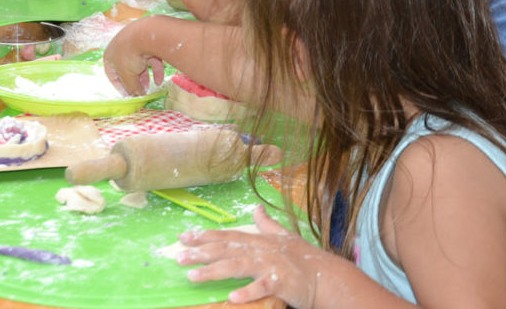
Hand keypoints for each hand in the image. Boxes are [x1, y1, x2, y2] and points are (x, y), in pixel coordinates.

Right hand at [103, 19, 165, 95]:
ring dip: (145, 77)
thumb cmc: (129, 56)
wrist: (145, 34)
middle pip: (128, 70)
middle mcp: (121, 49)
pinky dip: (155, 70)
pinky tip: (160, 81)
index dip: (121, 88)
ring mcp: (135, 44)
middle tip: (142, 92)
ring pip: (140, 64)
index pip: (113, 76)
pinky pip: (151, 59)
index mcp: (110, 56)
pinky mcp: (149, 42)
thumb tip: (137, 95)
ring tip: (151, 88)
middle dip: (136, 82)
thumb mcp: (128, 76)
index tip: (129, 96)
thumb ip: (131, 88)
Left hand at [177, 205, 325, 307]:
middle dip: (200, 252)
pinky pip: (262, 288)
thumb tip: (256, 207)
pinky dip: (248, 292)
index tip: (183, 236)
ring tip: (192, 276)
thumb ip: (266, 223)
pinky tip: (232, 297)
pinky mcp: (281, 283)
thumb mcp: (283, 236)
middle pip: (226, 248)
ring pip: (237, 266)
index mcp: (259, 240)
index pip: (227, 235)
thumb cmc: (303, 258)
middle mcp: (261, 249)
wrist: (327, 277)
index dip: (204, 236)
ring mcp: (270, 265)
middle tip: (178, 256)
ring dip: (213, 271)